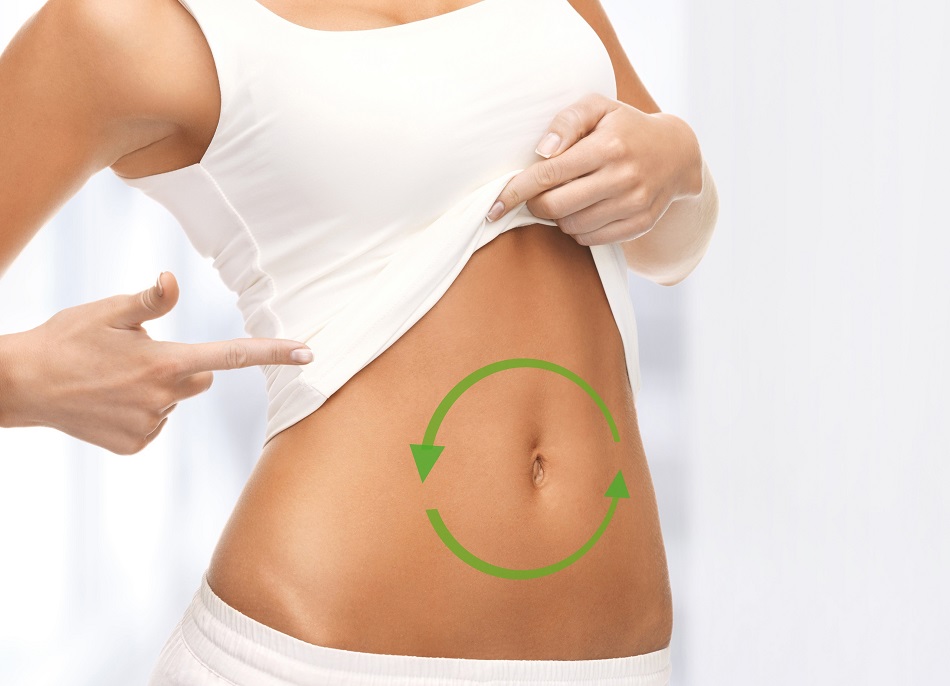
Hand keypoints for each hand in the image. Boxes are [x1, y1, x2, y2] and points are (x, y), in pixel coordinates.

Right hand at [0, 271, 312, 454]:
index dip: (274, 353)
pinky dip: (140, 411)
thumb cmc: (67, 339)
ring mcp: (150, 426)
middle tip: (138, 356)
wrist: (22, 386)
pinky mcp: (135, 445)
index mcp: (166, 362)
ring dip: (156, 389)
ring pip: (174, 401)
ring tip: (112, 378)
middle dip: (182, 365)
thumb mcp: (108, 311)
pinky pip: (154, 423)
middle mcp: (165, 398)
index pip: (234, 355)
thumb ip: (150, 300)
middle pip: (200, 377)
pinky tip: (108, 401)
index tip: (308, 354)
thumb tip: (172, 278)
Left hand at [485, 93, 703, 245]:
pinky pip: (592, 239)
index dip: (516, 191)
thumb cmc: (625, 127)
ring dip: (557, 217)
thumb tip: (542, 150)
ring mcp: (634, 204)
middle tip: (534, 196)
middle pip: (556, 207)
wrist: (676, 154)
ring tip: (565, 197)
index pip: (549, 174)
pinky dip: (577, 229)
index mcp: (608, 146)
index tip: (494, 205)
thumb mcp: (599, 108)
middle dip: (534, 206)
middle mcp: (623, 177)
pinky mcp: (639, 224)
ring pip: (572, 226)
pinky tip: (583, 211)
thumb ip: (567, 121)